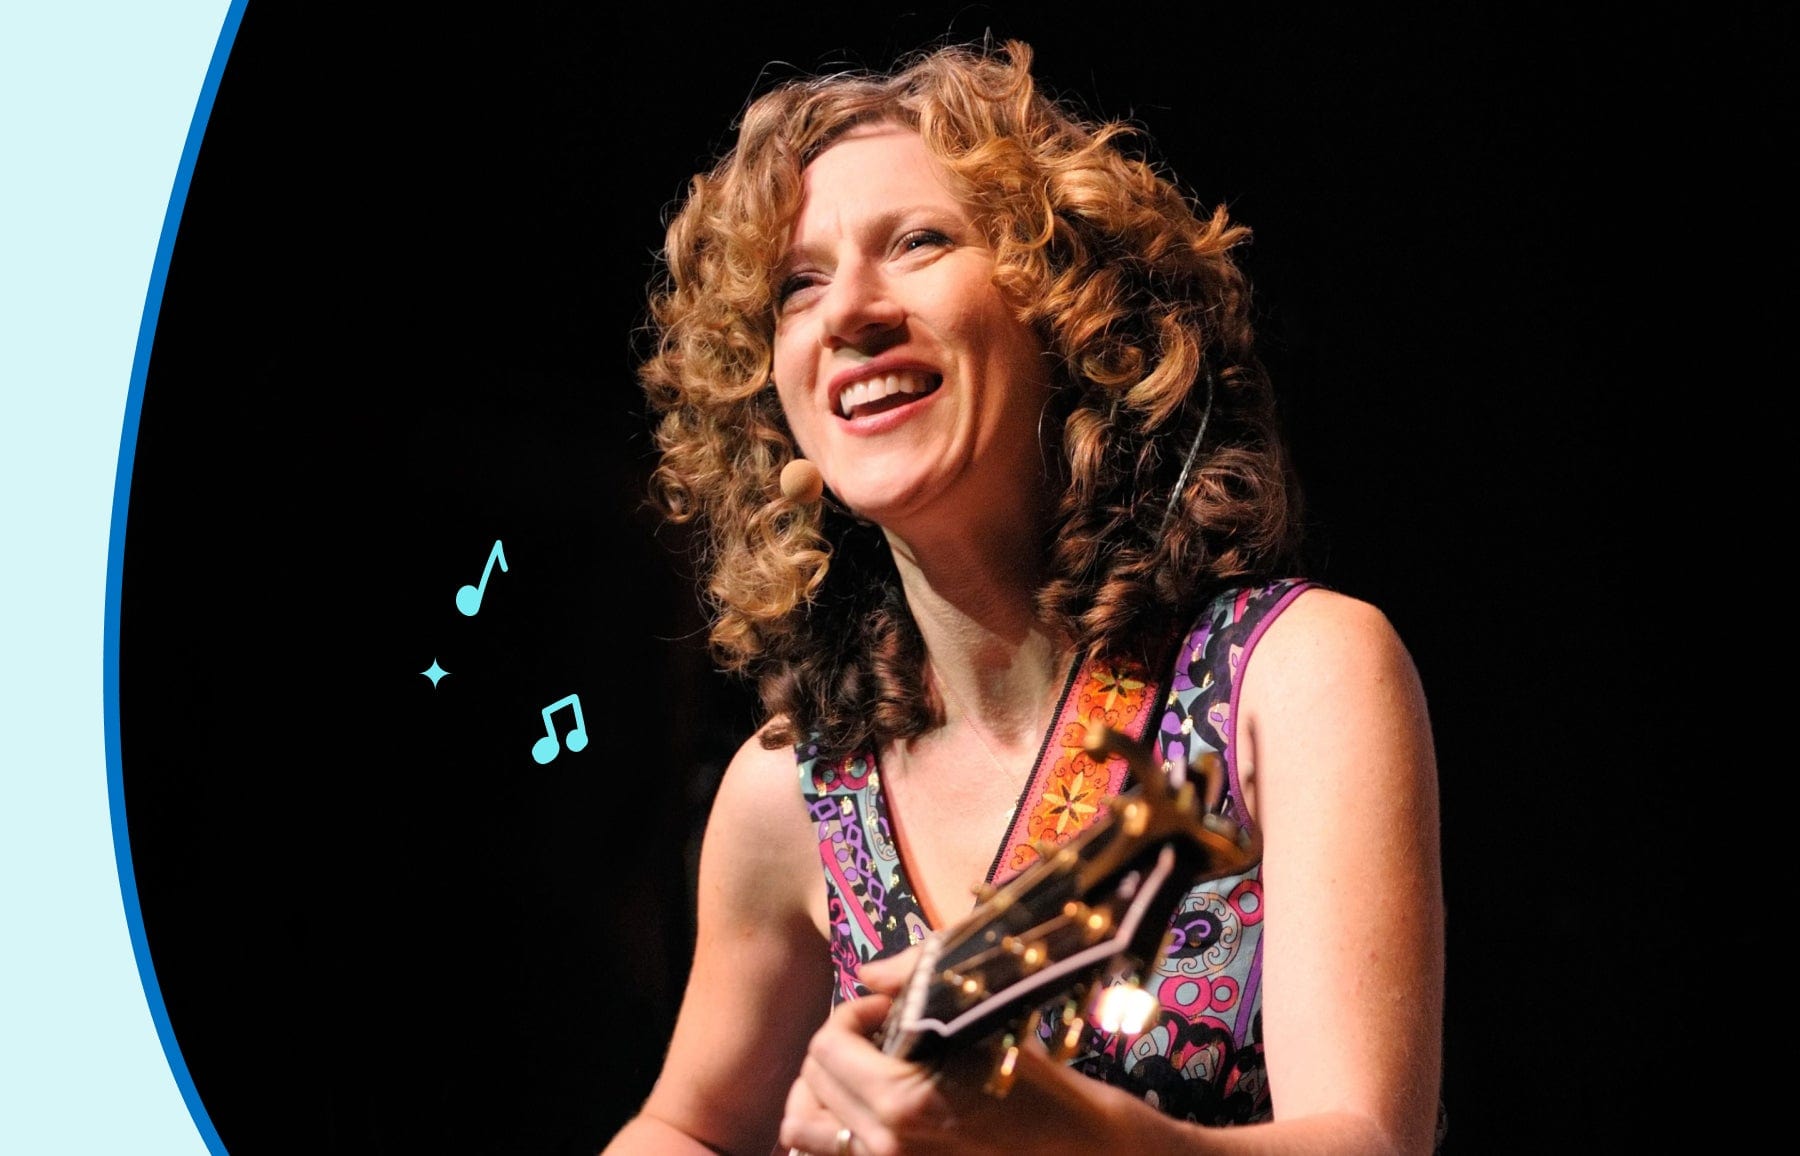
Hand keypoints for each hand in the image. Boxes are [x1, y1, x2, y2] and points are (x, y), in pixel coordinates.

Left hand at [776, 950, 1133, 1154]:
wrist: (1072, 1147)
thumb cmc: (1032, 1080)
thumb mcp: (978, 1022)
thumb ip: (916, 984)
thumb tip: (867, 972)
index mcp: (899, 1102)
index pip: (827, 1046)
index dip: (850, 1014)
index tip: (885, 1008)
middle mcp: (882, 1145)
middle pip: (810, 1085)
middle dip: (835, 1045)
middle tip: (873, 1033)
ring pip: (804, 1131)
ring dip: (819, 1092)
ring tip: (855, 1071)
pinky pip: (831, 1154)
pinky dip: (832, 1127)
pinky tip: (862, 1106)